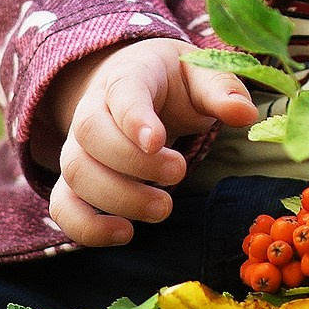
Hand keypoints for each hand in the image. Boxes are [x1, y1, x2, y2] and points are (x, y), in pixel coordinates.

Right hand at [42, 40, 256, 248]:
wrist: (135, 83)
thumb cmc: (172, 82)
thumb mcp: (199, 74)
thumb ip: (221, 91)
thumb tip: (246, 114)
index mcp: (127, 76)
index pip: (121, 93)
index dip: (135, 119)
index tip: (158, 140)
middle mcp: (92, 109)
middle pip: (90, 134)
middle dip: (132, 163)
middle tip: (178, 173)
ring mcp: (79, 147)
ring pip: (75, 172)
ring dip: (117, 197)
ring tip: (162, 208)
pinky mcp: (74, 181)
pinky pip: (62, 206)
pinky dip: (86, 227)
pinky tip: (125, 234)